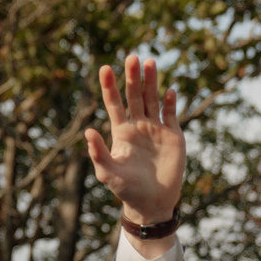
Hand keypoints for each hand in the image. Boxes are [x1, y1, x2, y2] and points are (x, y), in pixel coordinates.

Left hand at [84, 55, 184, 231]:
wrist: (152, 203)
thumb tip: (87, 132)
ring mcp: (156, 129)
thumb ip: (98, 153)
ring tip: (149, 62)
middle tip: (132, 57)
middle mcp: (138, 126)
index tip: (105, 68)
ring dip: (151, 82)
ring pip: (153, 99)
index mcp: (121, 132)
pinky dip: (170, 102)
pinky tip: (168, 92)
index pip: (114, 104)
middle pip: (135, 96)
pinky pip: (171, 114)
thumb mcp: (108, 173)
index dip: (110, 86)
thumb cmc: (126, 190)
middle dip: (133, 77)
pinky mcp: (173, 136)